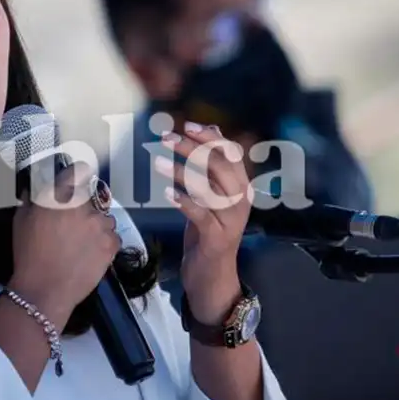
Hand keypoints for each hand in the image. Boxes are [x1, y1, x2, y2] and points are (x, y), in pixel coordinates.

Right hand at [9, 164, 121, 327]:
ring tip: (83, 242)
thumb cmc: (29, 254)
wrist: (45, 289)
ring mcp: (101, 225)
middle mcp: (85, 206)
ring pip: (105, 218)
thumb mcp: (21, 221)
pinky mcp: (112, 244)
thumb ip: (31, 199)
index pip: (80, 171)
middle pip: (93, 198)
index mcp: (61, 197)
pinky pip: (112, 237)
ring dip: (96, 225)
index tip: (76, 182)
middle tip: (73, 225)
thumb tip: (37, 188)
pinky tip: (91, 253)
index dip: (79, 175)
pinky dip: (105, 242)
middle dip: (85, 208)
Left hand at [155, 121, 250, 323]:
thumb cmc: (208, 230)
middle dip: (193, 148)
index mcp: (241, 186)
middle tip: (166, 138)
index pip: (231, 153)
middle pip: (221, 165)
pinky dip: (184, 202)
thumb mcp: (211, 194)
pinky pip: (201, 215)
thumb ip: (211, 165)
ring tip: (157, 161)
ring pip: (210, 188)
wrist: (213, 274)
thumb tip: (213, 127)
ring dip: (183, 172)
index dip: (211, 137)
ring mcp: (230, 219)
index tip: (187, 125)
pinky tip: (166, 193)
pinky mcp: (216, 237)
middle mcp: (241, 200)